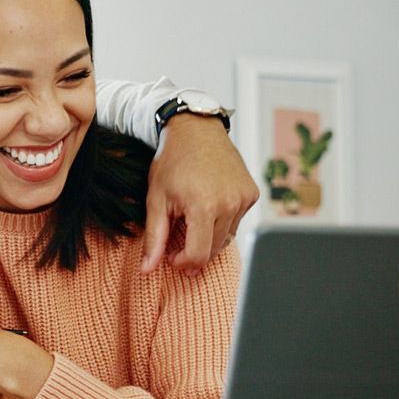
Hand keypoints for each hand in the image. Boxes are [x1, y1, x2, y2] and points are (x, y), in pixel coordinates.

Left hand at [142, 114, 259, 273]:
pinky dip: (223, 220)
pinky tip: (209, 204)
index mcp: (203, 206)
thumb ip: (154, 237)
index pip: (199, 255)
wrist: (195, 130)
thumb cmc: (172, 162)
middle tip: (178, 238)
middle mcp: (229, 203)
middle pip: (214, 249)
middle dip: (194, 250)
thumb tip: (147, 269)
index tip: (172, 256)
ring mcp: (244, 198)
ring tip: (192, 216)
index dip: (183, 263)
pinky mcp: (252, 193)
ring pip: (227, 237)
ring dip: (209, 235)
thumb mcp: (156, 199)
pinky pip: (237, 221)